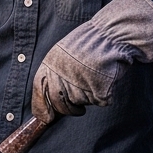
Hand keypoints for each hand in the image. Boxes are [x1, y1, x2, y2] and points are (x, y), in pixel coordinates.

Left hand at [32, 0, 152, 116]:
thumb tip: (48, 98)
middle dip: (67, 110)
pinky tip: (105, 78)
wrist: (113, 34)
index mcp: (51, 65)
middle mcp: (62, 76)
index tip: (46, 117)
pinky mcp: (98, 90)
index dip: (41, 107)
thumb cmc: (90, 42)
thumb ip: (54, 72)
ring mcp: (80, 85)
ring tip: (94, 78)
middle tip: (76, 109)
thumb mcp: (63, 52)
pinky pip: (100, 100)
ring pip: (81, 103)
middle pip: (59, 105)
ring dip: (87, 97)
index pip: (39, 92)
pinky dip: (104, 93)